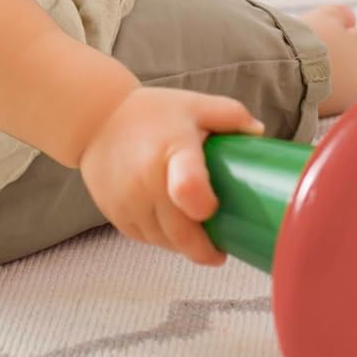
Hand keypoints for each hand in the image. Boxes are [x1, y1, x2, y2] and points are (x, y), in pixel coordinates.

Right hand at [79, 86, 264, 265]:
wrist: (97, 120)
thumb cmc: (155, 113)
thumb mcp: (195, 105)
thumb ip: (231, 115)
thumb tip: (260, 133)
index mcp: (173, 150)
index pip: (188, 187)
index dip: (204, 205)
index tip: (216, 210)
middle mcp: (146, 181)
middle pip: (180, 231)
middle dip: (205, 249)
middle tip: (222, 251)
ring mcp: (128, 202)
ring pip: (164, 241)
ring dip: (185, 246)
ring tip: (202, 240)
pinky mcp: (116, 214)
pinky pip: (146, 238)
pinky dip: (164, 240)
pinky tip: (176, 232)